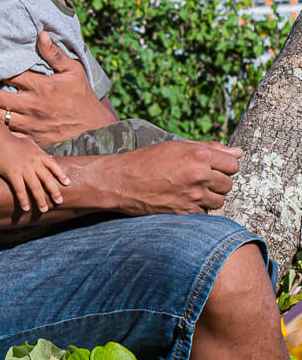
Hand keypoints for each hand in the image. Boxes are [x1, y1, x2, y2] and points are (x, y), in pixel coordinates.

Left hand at [0, 32, 113, 144]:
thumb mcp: (74, 72)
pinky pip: (6, 134)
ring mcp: (30, 124)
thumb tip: (41, 34)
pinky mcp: (31, 139)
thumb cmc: (83, 98)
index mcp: (40, 86)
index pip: (5, 74)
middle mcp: (32, 105)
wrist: (96, 131)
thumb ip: (55, 54)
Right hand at [0, 136, 69, 213]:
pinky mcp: (13, 174)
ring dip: (40, 200)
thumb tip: (42, 154)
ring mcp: (24, 169)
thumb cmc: (11, 141)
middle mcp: (34, 163)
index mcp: (39, 155)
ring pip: (35, 187)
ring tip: (43, 209)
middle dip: (54, 192)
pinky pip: (20, 190)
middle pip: (47, 179)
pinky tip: (26, 208)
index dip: (60, 174)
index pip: (53, 165)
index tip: (66, 183)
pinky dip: (23, 200)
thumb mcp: (28, 142)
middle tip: (59, 201)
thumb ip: (36, 150)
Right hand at [108, 139, 241, 214]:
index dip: (223, 165)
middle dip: (216, 182)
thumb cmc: (146, 160)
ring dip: (208, 196)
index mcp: (198, 155)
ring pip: (219, 200)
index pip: (233, 164)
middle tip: (196, 178)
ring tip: (188, 190)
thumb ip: (209, 148)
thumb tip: (238, 152)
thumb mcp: (175, 146)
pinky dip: (196, 208)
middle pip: (228, 183)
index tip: (211, 167)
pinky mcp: (186, 213)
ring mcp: (193, 196)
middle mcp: (199, 175)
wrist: (120, 181)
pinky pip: (205, 213)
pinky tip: (181, 200)